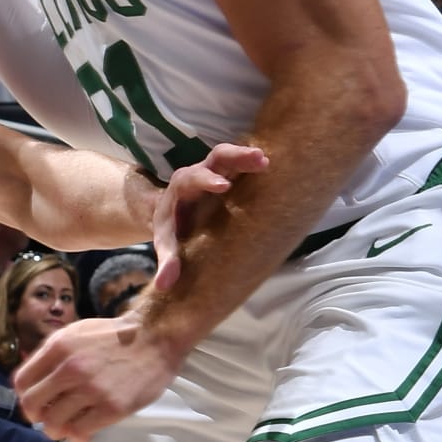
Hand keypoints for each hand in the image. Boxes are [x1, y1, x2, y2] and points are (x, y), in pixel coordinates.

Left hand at [14, 315, 180, 441]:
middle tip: (45, 418)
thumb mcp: (75, 332)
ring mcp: (91, 389)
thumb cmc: (113, 336)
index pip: (22, 381)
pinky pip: (80, 432)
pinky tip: (82, 434)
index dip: (24, 395)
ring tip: (64, 427)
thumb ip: (51, 353)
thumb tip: (29, 378)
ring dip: (55, 430)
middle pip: (32, 405)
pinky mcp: (112, 407)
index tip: (34, 401)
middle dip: (35, 416)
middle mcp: (71, 369)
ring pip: (54, 422)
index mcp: (58, 348)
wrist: (154, 337)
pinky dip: (76, 437)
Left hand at [150, 141, 267, 291]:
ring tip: (268, 162)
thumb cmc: (171, 227)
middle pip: (218, 157)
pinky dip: (256, 163)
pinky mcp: (233, 173)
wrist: (173, 212)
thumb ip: (166, 260)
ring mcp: (218, 170)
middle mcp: (200, 172)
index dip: (207, 180)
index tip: (224, 185)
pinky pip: (244, 163)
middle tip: (259, 160)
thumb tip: (165, 285)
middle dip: (237, 157)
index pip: (193, 178)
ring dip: (250, 157)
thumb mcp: (166, 242)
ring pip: (234, 156)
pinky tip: (277, 167)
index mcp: (182, 186)